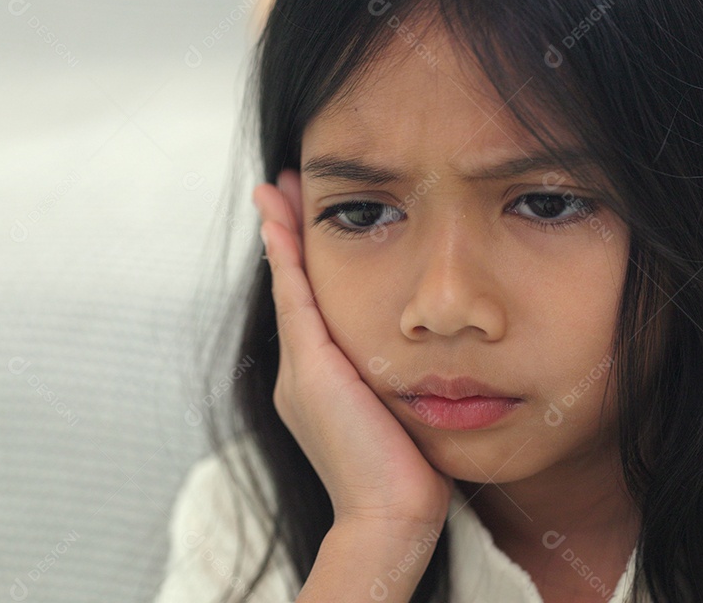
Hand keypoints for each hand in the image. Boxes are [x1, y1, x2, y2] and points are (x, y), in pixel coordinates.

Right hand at [253, 168, 453, 532]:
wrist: (391, 514)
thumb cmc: (407, 473)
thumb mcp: (399, 414)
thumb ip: (393, 381)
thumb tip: (425, 356)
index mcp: (318, 383)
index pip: (308, 307)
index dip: (301, 262)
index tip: (298, 219)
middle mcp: (299, 373)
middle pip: (292, 288)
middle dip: (284, 236)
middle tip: (278, 187)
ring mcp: (299, 370)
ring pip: (291, 287)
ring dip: (282, 234)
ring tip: (277, 189)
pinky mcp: (309, 368)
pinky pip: (296, 298)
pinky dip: (288, 258)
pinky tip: (282, 221)